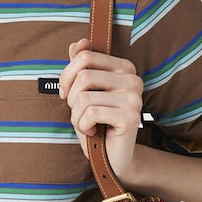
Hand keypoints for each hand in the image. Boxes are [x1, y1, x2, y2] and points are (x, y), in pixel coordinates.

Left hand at [58, 38, 143, 180]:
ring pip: (84, 96)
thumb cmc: (96, 122)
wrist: (111, 157)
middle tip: (80, 113)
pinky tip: (94, 131)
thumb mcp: (83, 91)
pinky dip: (84, 126)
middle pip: (83, 74)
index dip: (67, 76)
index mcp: (123, 67)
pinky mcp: (130, 117)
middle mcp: (133, 79)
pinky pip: (91, 113)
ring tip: (88, 124)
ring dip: (77, 115)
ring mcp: (134, 98)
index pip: (84, 56)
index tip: (68, 94)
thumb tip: (79, 43)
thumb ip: (81, 66)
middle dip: (71, 98)